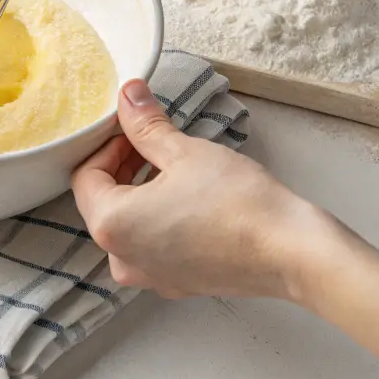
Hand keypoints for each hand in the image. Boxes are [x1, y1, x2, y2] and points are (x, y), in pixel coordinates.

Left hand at [75, 80, 378, 378]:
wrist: (292, 252)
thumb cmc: (238, 202)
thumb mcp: (184, 152)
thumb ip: (145, 125)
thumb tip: (127, 95)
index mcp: (111, 225)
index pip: (86, 176)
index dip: (108, 145)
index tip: (133, 127)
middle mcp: (121, 258)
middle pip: (103, 201)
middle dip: (122, 166)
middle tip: (152, 140)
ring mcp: (148, 276)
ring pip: (128, 223)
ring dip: (141, 190)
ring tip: (174, 164)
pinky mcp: (176, 283)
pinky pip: (152, 245)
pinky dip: (159, 218)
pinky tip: (188, 197)